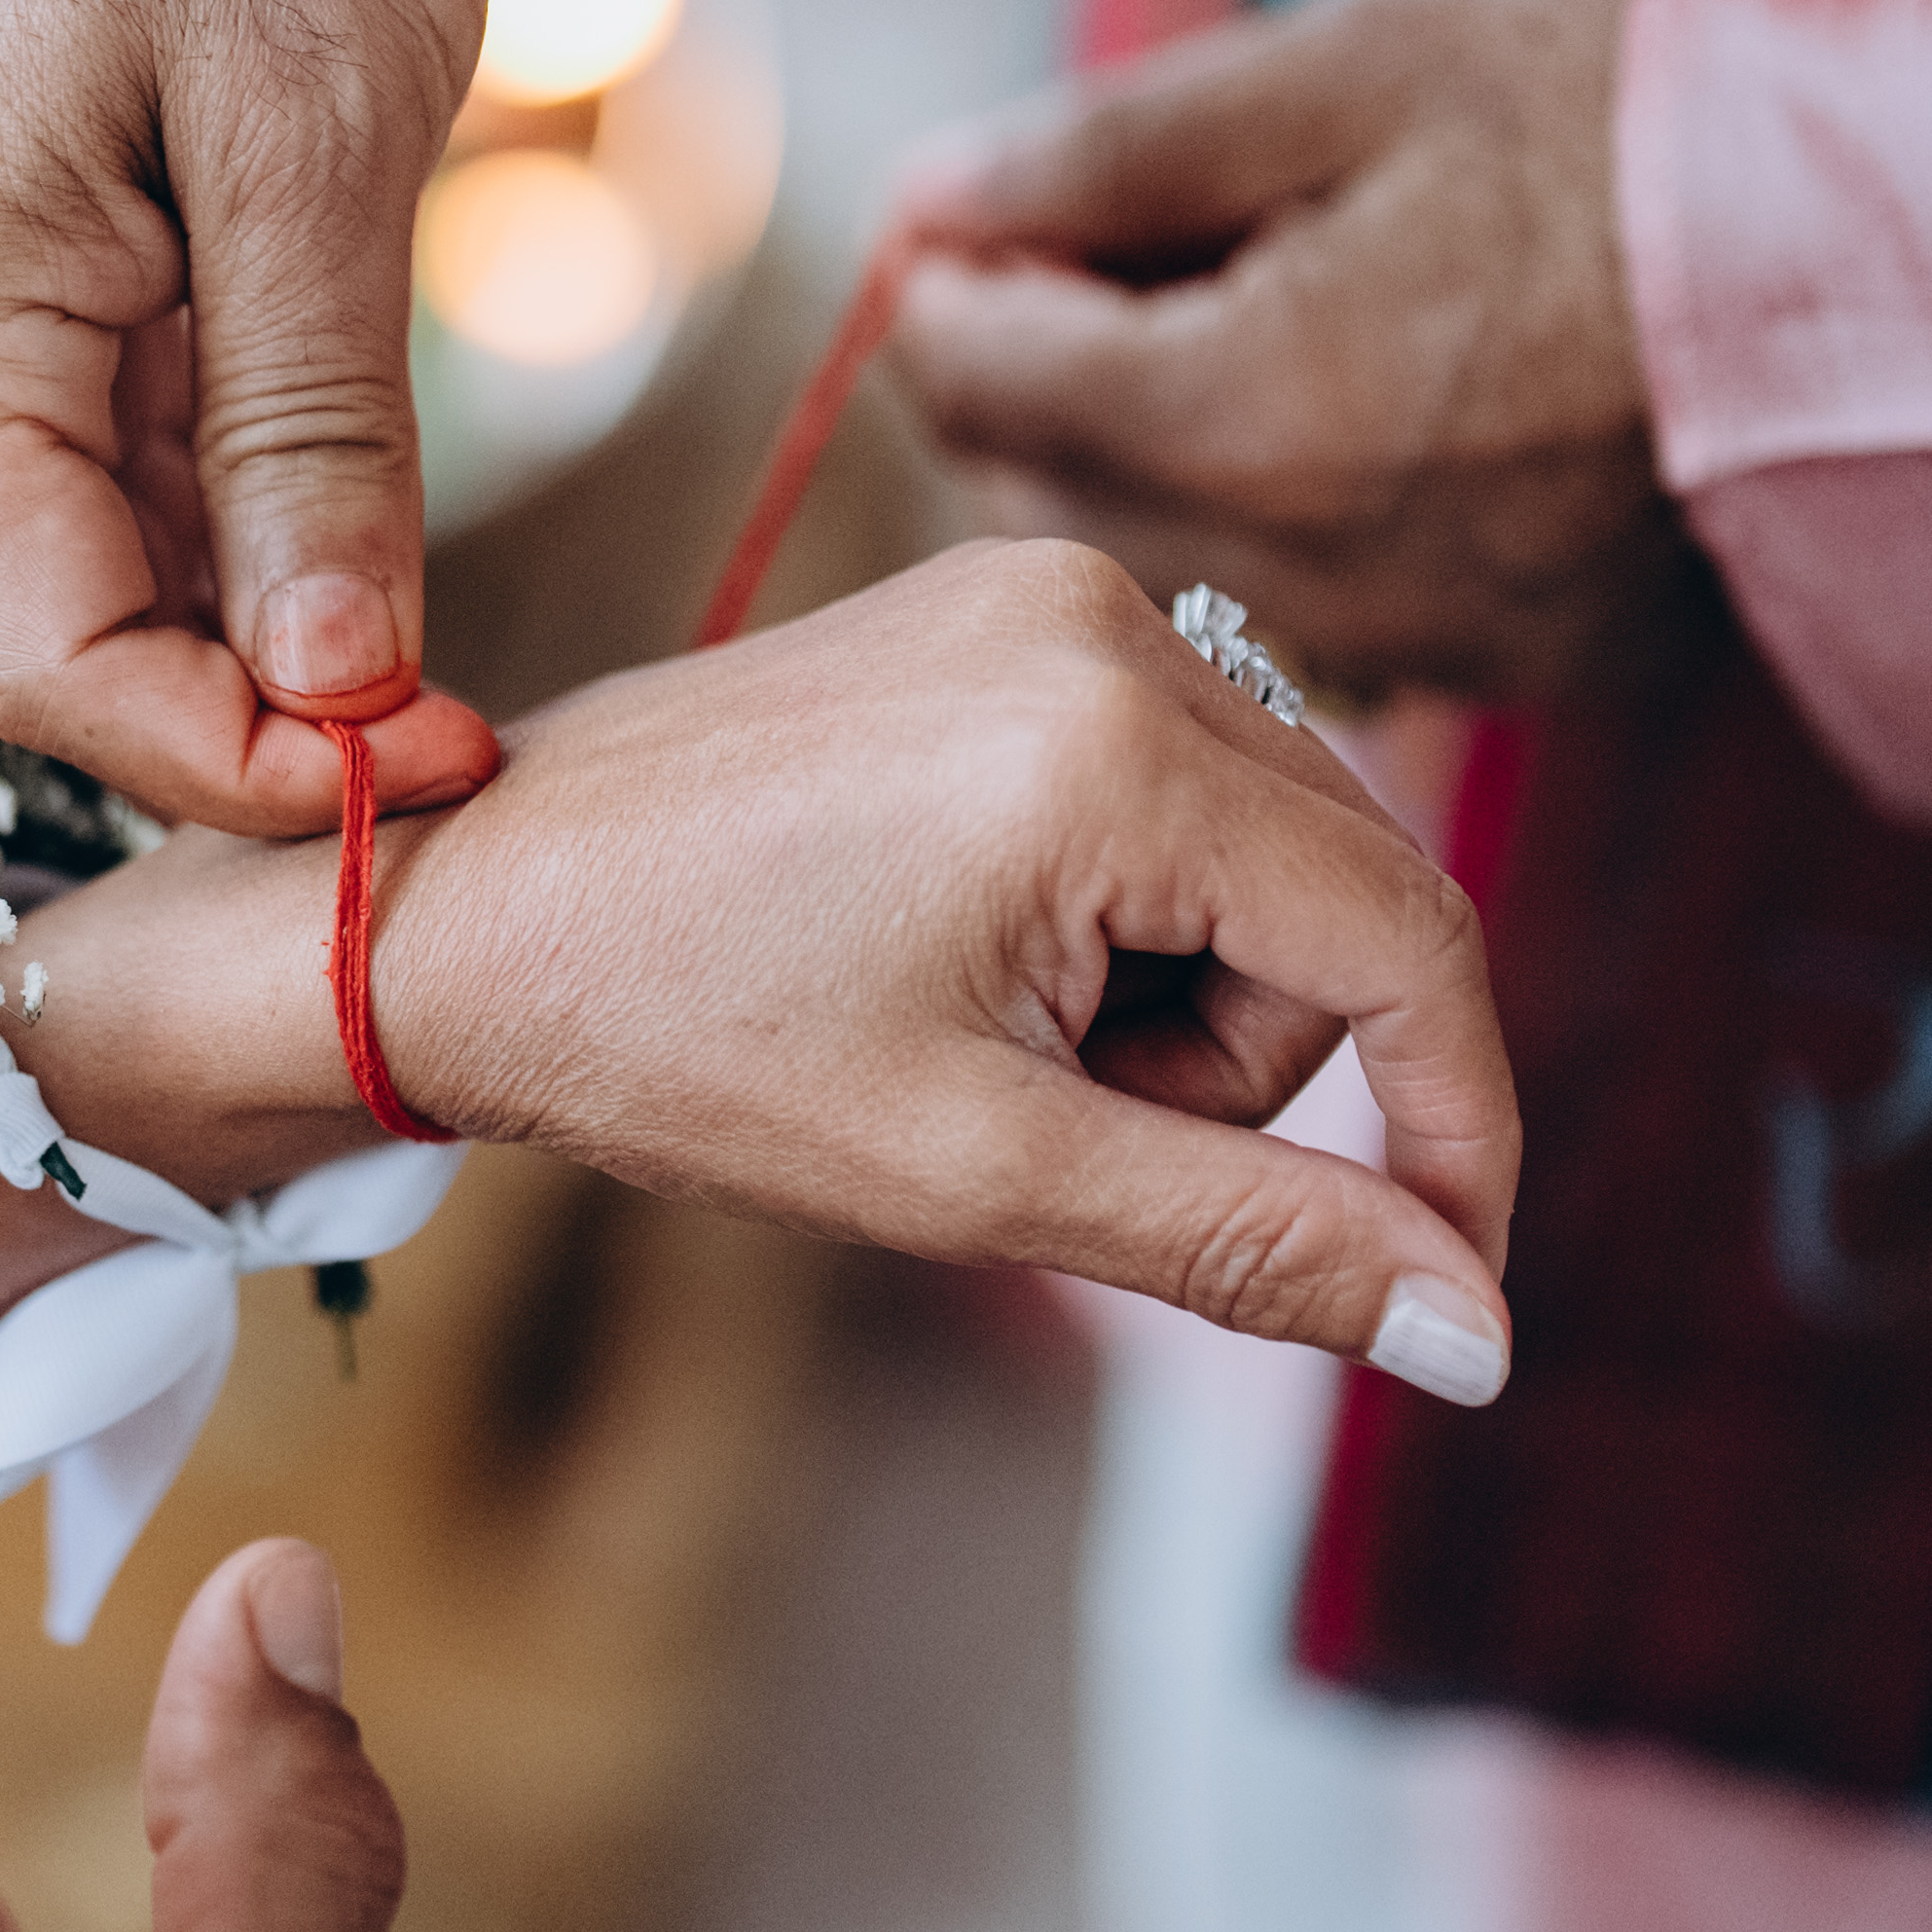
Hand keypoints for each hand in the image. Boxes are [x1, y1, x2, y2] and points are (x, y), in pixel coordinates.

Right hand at [0, 0, 506, 836]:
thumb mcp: (317, 138)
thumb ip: (312, 431)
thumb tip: (335, 693)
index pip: (38, 650)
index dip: (218, 760)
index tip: (422, 784)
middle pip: (69, 622)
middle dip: (253, 715)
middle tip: (468, 752)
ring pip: (120, 549)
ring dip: (271, 630)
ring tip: (456, 676)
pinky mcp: (75, 251)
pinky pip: (153, 447)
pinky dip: (270, 520)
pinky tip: (392, 547)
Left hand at [90, 535, 1525, 1388]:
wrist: (450, 913)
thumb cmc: (678, 1040)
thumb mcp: (986, 1175)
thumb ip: (1256, 1245)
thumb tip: (1481, 1339)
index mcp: (1113, 741)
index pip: (1418, 944)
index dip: (1463, 1133)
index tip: (1454, 1297)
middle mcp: (1107, 618)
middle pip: (1347, 902)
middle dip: (1249, 1068)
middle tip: (1050, 1131)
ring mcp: (1047, 592)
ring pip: (1266, 856)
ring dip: (1178, 999)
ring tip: (973, 1043)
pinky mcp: (998, 608)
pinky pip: (1170, 788)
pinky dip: (1118, 915)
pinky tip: (959, 962)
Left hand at [890, 0, 1692, 703]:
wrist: (1920, 258)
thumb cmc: (1626, 124)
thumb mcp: (1347, 67)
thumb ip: (1106, 151)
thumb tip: (921, 201)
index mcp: (1239, 411)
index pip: (967, 372)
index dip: (959, 270)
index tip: (1009, 205)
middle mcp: (1297, 565)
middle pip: (1041, 483)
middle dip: (1040, 369)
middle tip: (1133, 243)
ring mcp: (1406, 634)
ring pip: (1166, 558)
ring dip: (1154, 449)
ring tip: (1267, 304)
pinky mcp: (1501, 663)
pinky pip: (1309, 602)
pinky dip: (1288, 513)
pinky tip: (1374, 402)